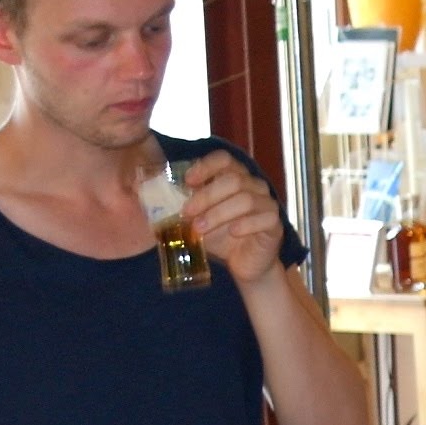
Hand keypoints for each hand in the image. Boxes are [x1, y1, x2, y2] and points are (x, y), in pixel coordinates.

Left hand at [182, 151, 291, 287]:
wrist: (243, 265)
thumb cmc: (220, 237)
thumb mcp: (197, 218)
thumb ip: (183, 204)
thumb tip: (150, 191)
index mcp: (235, 177)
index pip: (224, 159)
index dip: (206, 167)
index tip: (187, 182)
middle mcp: (254, 186)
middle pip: (233, 180)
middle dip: (206, 196)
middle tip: (187, 213)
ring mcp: (267, 203)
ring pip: (245, 199)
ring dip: (218, 214)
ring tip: (200, 229)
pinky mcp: (274, 224)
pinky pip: (263, 218)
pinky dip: (245, 224)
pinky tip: (233, 233)